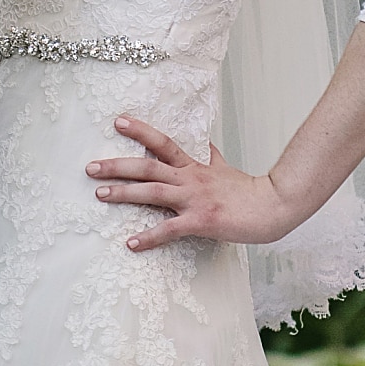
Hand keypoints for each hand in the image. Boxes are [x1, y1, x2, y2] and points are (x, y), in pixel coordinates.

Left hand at [90, 116, 319, 251]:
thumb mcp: (226, 168)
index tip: (118, 122)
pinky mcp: (201, 221)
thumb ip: (209, 156)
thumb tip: (202, 142)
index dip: (140, 132)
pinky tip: (131, 243)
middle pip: (148, 167)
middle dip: (117, 166)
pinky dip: (149, 237)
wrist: (274, 206)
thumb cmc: (249, 191)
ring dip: (124, 193)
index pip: (163, 143)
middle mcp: (191, 179)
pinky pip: (169, 230)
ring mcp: (195, 200)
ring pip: (153, 193)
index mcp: (195, 167)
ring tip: (100, 194)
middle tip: (90, 167)